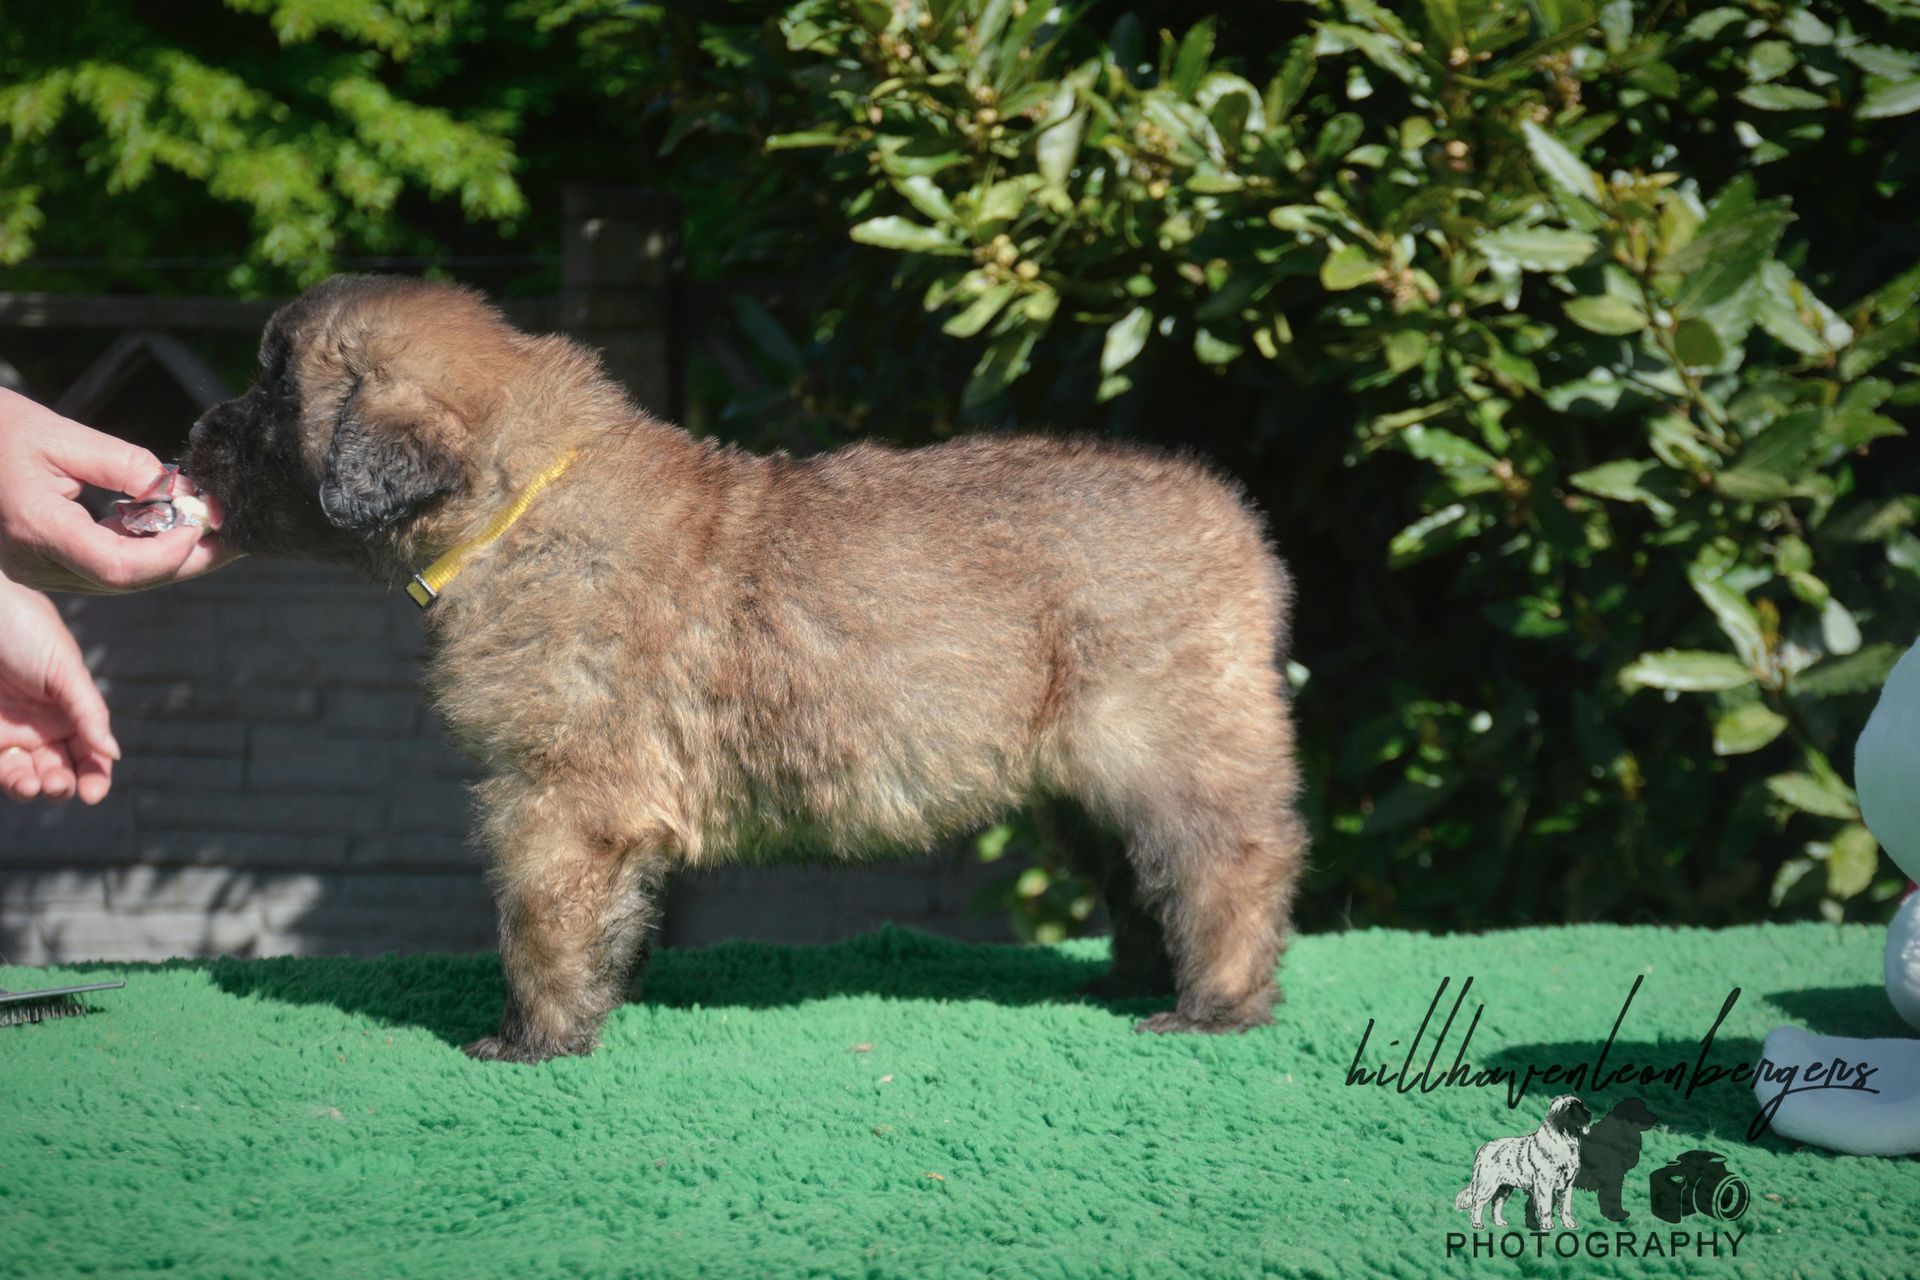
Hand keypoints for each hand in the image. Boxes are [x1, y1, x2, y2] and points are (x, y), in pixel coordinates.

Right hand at [0, 387, 234, 592]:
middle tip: (235, 538)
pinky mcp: (45, 566)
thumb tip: (182, 489)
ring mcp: (39, 571)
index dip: (168, 552)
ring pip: (123, 581)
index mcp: (36, 528)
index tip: (199, 520)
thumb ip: (127, 465)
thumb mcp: (63, 436)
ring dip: (174, 559)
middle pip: (129, 581)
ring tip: (217, 534)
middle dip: (189, 560)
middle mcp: (36, 562)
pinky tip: (176, 531)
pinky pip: (106, 570)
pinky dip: (146, 553)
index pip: (118, 566)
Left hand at [0, 575, 117, 802]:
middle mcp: (43, 726)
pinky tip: (21, 780)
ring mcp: (12, 731)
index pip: (90, 753)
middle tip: (59, 784)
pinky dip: (10, 780)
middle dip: (64, 784)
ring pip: (27, 776)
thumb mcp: (66, 670)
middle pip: (60, 770)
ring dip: (34, 788)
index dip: (96, 776)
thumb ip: (90, 712)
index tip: (93, 793)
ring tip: (36, 785)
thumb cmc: (26, 632)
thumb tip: (113, 753)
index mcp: (72, 711)